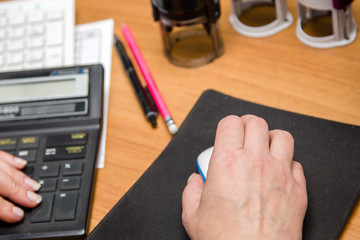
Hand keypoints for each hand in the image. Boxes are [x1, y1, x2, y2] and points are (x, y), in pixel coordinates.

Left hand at [0, 151, 41, 222]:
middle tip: (35, 200)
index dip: (5, 208)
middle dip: (20, 190)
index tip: (18, 215)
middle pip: (2, 180)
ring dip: (21, 177)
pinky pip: (0, 153)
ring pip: (4, 167)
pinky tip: (22, 164)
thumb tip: (7, 211)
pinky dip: (12, 159)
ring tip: (35, 186)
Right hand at [182, 115, 306, 239]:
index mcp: (227, 163)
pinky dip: (287, 163)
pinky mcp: (298, 189)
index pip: (230, 122)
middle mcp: (255, 162)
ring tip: (264, 149)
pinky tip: (278, 174)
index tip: (226, 133)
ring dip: (271, 139)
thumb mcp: (193, 216)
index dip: (227, 125)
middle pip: (257, 123)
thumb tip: (195, 182)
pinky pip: (296, 163)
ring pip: (282, 137)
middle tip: (243, 135)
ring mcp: (280, 173)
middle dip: (248, 125)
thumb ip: (191, 192)